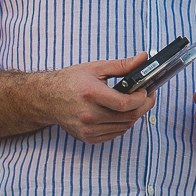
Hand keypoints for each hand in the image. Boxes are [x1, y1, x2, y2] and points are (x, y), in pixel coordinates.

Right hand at [42, 52, 156, 143]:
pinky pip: (115, 133)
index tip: (145, 90)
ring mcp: (88, 129)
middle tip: (148, 95)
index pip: (124, 103)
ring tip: (135, 102)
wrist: (47, 99)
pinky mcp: (88, 137)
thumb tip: (144, 58)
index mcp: (91, 94)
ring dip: (134, 114)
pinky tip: (121, 112)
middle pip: (128, 117)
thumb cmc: (71, 81)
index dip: (141, 98)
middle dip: (143, 106)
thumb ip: (123, 65)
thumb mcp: (97, 68)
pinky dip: (123, 123)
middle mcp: (89, 115)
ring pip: (124, 126)